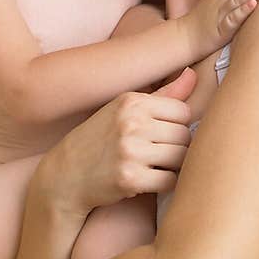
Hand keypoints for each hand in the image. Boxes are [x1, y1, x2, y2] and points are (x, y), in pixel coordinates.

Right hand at [32, 66, 196, 217]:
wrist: (65, 175)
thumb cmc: (99, 139)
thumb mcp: (124, 109)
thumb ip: (163, 94)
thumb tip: (193, 74)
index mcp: (132, 101)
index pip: (183, 112)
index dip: (178, 126)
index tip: (163, 135)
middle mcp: (131, 122)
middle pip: (185, 135)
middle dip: (177, 147)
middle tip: (160, 154)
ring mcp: (130, 151)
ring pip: (181, 158)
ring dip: (173, 166)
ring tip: (157, 166)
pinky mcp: (130, 178)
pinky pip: (170, 180)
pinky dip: (165, 184)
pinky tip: (151, 181)